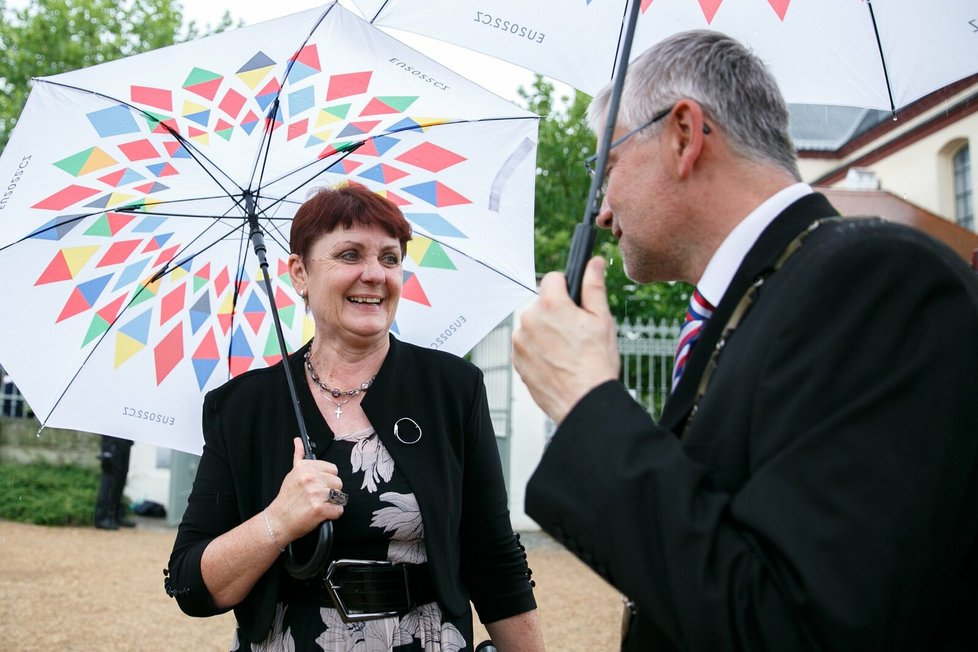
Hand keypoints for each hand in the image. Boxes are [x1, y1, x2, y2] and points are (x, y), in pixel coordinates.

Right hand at [266, 438, 344, 543]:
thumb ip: (299, 456)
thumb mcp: (292, 474)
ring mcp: (316, 493)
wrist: (278, 521)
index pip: (333, 469)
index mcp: (305, 468)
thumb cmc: (286, 499)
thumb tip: (298, 441)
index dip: (327, 480)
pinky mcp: (320, 509)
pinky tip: (321, 514)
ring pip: (340, 496)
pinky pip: (339, 510)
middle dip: (330, 491)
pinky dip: (332, 514)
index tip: (318, 486)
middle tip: (316, 497)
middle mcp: (310, 478)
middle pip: (338, 482)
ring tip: (318, 505)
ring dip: (332, 503)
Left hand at [513, 256, 619, 423]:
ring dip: (547, 332)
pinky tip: (556, 363)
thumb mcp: (602, 320)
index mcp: (551, 304)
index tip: (575, 303)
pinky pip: (527, 345)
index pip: (553, 279)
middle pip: (543, 304)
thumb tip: (593, 263)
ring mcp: (520, 341)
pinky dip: (539, 350)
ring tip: (567, 352)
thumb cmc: (596, 364)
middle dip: (558, 313)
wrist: (584, 402)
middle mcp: (530, 319)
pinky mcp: (516, 360)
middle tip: (576, 334)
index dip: (567, 289)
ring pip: (534, 325)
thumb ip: (594, 286)